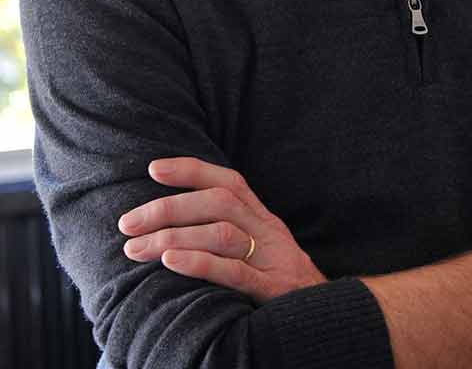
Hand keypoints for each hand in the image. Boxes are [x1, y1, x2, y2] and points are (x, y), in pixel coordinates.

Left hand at [118, 157, 325, 304]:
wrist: (328, 318)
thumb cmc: (279, 287)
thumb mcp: (260, 253)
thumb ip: (229, 236)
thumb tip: (174, 227)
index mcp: (264, 220)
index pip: (229, 182)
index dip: (192, 170)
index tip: (153, 168)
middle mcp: (269, 232)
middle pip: (220, 203)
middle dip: (169, 208)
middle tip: (127, 223)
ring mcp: (272, 259)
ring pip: (222, 233)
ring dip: (174, 236)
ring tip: (135, 248)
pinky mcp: (271, 290)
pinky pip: (233, 272)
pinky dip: (199, 263)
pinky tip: (169, 263)